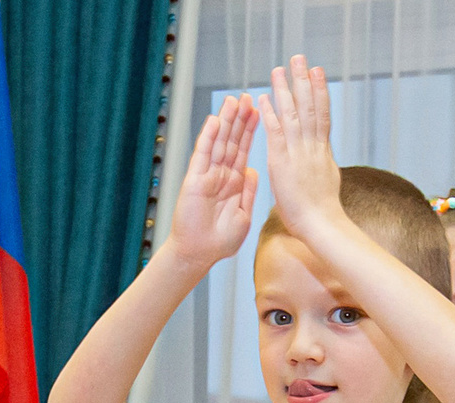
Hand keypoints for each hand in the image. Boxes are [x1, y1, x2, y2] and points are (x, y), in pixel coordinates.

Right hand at [168, 98, 259, 268]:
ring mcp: (207, 175)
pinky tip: (215, 121)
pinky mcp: (195, 179)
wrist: (199, 254)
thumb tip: (253, 170)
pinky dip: (208, 137)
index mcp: (234, 182)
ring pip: (218, 142)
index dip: (251, 131)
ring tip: (233, 100)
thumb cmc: (220, 241)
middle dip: (240, 119)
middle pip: (231, 141)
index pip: (243, 150)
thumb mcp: (243, 215)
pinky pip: (203, 154)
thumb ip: (248, 192)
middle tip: (248, 97)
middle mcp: (220, 174)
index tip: (259, 112)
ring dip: (226, 121)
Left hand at [257, 57, 344, 241]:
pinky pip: (276, 133)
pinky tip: (265, 98)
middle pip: (310, 107)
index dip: (319, 92)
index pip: (321, 115)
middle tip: (299, 58)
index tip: (318, 72)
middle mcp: (312, 147)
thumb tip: (325, 157)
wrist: (323, 226)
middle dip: (304, 81)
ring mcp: (298, 153)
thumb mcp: (328, 181)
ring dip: (286, 90)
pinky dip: (270, 114)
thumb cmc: (324, 214)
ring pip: (293, 115)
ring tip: (280, 68)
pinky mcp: (283, 162)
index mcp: (322, 152)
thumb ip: (323, 165)